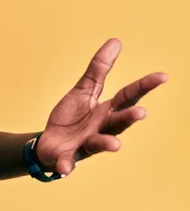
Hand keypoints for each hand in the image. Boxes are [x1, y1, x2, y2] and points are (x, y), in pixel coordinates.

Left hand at [35, 39, 167, 175]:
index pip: (128, 97)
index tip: (163, 76)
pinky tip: (65, 169)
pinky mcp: (66, 158)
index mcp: (106, 111)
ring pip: (98, 144)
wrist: (48, 143)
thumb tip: (116, 41)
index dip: (144, 86)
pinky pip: (67, 163)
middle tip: (141, 113)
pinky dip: (66, 166)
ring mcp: (84, 145)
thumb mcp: (83, 90)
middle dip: (128, 118)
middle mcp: (101, 129)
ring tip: (115, 145)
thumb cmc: (72, 117)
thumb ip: (98, 70)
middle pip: (118, 122)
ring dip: (106, 144)